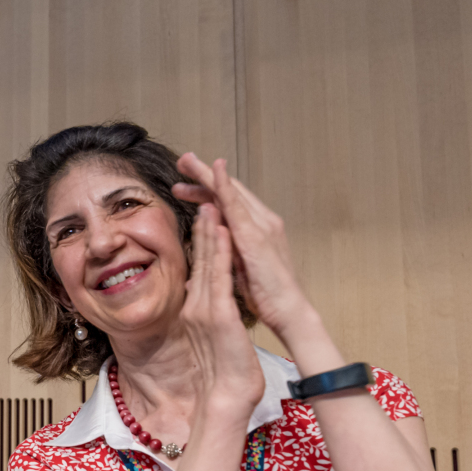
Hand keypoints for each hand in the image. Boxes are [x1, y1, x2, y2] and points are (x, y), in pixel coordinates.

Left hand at [173, 154, 309, 336]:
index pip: (228, 204)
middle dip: (204, 175)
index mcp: (255, 230)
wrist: (287, 310)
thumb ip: (224, 259)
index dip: (207, 190)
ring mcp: (261, 226)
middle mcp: (261, 221)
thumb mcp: (239, 273)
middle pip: (229, 192)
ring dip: (209, 174)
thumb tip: (202, 261)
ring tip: (188, 161)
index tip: (185, 183)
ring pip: (232, 193)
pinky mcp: (256, 235)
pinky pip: (239, 206)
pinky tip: (215, 172)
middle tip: (183, 160)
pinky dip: (226, 187)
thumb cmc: (266, 296)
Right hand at [178, 203, 263, 425]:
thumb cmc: (225, 372)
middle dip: (201, 226)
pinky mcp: (218, 315)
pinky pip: (219, 277)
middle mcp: (196, 305)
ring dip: (208, 230)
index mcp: (196, 310)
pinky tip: (221, 232)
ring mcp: (204, 309)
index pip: (198, 268)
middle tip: (201, 196)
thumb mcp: (214, 340)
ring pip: (206, 262)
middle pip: (199, 258)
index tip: (203, 216)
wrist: (225, 396)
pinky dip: (220, 252)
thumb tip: (207, 311)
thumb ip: (210, 320)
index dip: (200, 240)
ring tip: (208, 203)